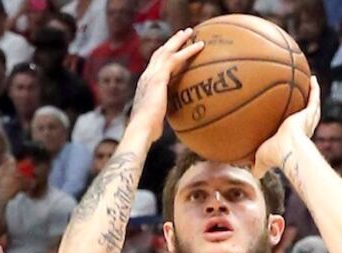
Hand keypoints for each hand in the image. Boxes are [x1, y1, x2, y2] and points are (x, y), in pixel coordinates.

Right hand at [130, 28, 203, 142]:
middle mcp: (147, 76)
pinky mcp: (159, 78)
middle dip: (171, 42)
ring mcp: (151, 75)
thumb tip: (176, 123)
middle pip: (159, 53)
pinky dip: (189, 51)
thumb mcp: (157, 120)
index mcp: (145, 85)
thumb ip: (164, 115)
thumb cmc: (149, 130)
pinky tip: (200, 46)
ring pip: (167, 50)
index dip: (164, 56)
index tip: (173, 51)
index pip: (155, 66)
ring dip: (179, 40)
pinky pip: (176, 59)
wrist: (141, 129)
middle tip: (183, 34)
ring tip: (190, 32)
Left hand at [252, 76, 320, 177]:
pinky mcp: (309, 113)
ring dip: (312, 94)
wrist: (286, 148)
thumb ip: (259, 165)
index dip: (297, 123)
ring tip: (310, 82)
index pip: (297, 129)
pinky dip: (314, 88)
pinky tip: (312, 78)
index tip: (293, 117)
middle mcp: (303, 128)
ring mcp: (307, 120)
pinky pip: (313, 97)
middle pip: (307, 114)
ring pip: (312, 105)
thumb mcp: (262, 159)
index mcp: (294, 137)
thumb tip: (254, 173)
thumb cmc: (276, 155)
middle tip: (304, 95)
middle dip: (306, 106)